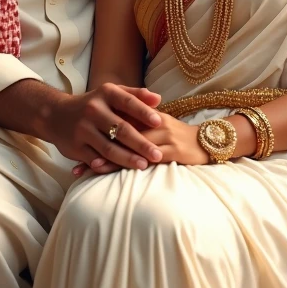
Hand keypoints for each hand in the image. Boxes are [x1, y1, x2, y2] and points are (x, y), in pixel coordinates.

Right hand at [48, 83, 163, 172]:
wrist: (56, 114)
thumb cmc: (94, 104)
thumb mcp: (111, 93)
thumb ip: (135, 95)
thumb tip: (159, 99)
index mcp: (105, 93)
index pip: (127, 102)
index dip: (143, 112)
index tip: (159, 122)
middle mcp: (93, 110)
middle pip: (121, 129)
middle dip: (141, 143)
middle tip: (158, 155)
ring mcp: (83, 129)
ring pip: (109, 148)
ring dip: (127, 158)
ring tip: (144, 166)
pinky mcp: (76, 147)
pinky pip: (95, 159)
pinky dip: (108, 167)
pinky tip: (120, 173)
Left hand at [73, 112, 207, 176]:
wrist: (209, 142)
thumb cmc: (179, 136)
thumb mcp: (158, 124)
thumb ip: (137, 122)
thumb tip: (110, 125)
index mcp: (148, 114)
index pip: (118, 118)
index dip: (97, 128)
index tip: (77, 137)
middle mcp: (154, 122)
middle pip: (120, 131)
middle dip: (98, 143)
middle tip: (77, 152)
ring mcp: (163, 136)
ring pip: (131, 145)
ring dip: (111, 157)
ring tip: (91, 166)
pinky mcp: (173, 150)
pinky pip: (149, 158)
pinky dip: (132, 166)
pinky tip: (121, 172)